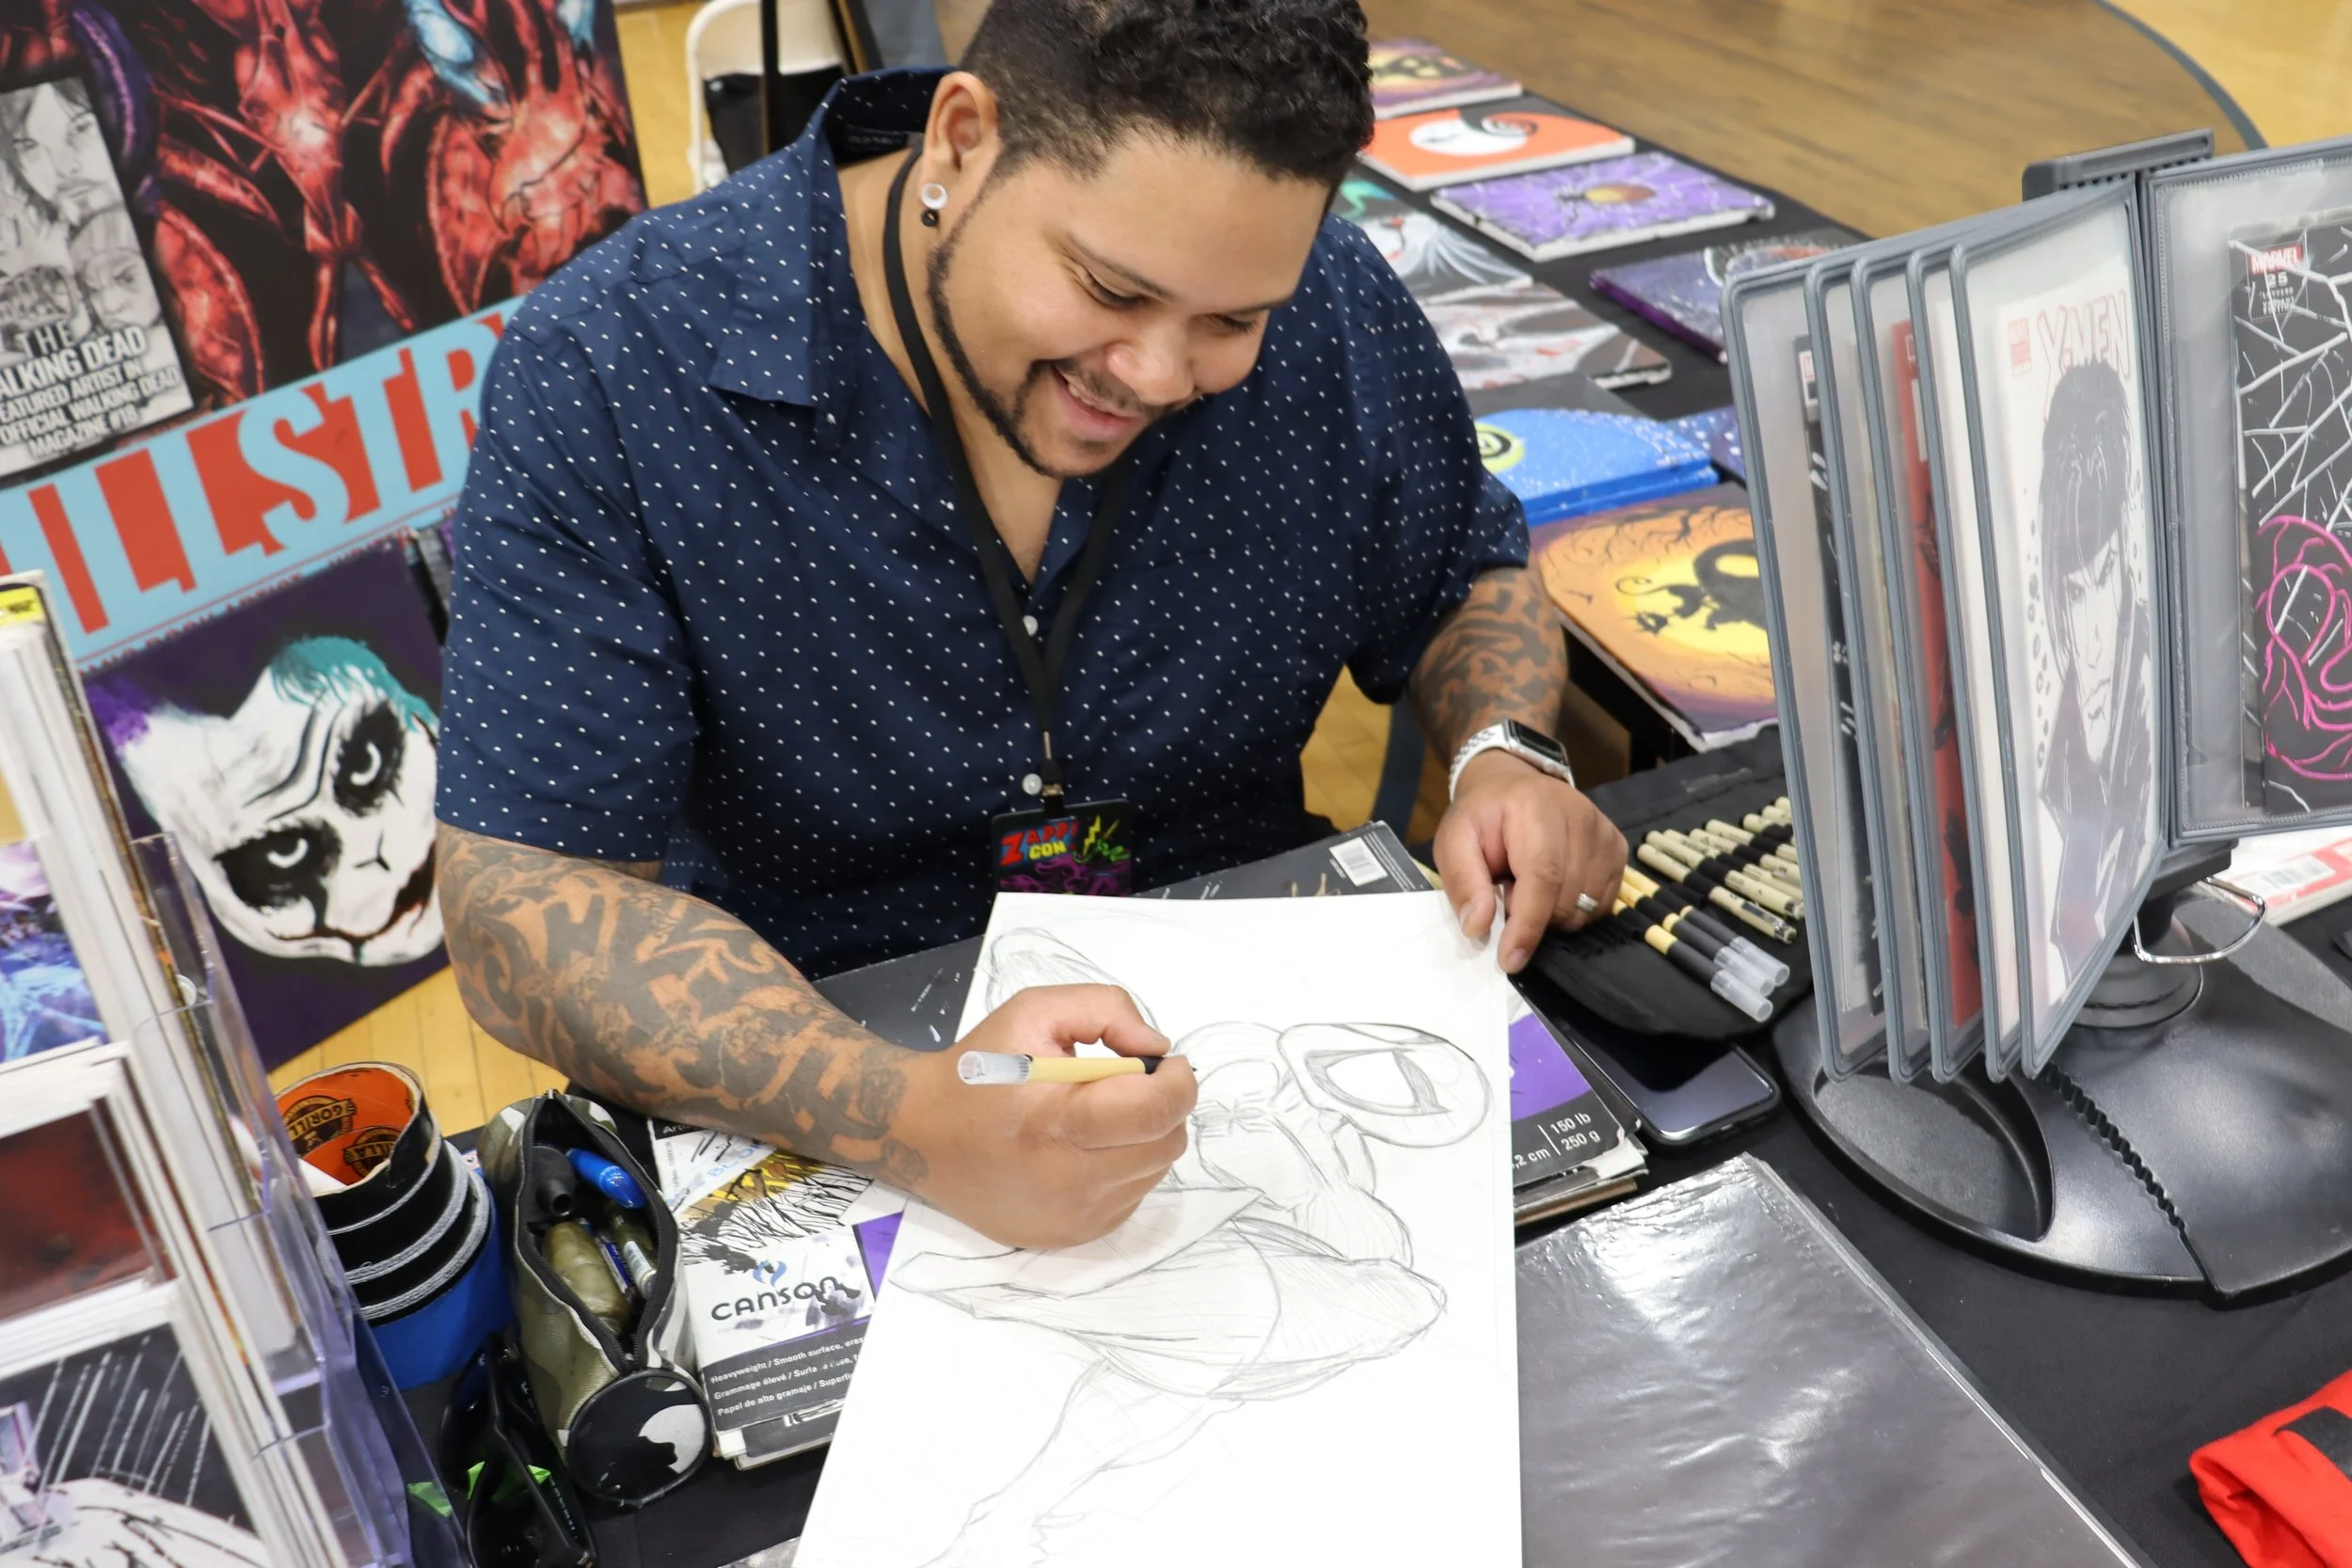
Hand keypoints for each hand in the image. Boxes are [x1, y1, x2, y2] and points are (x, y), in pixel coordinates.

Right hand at [896, 983, 1197, 1249]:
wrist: (922, 1135)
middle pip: (1165, 1143)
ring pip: (1153, 1171)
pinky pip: (1130, 1196)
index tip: (1164, 1063)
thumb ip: (1105, 1011)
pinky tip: (1082, 1147)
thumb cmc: (978, 1069)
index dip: (1176, 1081)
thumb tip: (1156, 1049)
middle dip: (1162, 1106)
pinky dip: (1123, 1167)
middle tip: (1128, 1085)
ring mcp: (1073, 1217)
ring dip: (1142, 1137)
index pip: (1154, 1111)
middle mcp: (1068, 1181)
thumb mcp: (1034, 1011)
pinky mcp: (1072, 1235)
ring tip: (1096, 1116)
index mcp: (1057, 1123)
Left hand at [1434, 749, 1626, 973]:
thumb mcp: (1453, 842)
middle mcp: (1580, 816)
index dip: (1528, 924)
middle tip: (1508, 892)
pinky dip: (1575, 909)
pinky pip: (1603, 904)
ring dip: (1553, 915)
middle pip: (1566, 899)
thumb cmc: (1481, 819)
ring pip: (1587, 908)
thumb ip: (1463, 882)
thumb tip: (1477, 927)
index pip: (1543, 876)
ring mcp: (1605, 832)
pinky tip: (1554, 887)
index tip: (1510, 960)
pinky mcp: (1618, 849)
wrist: (1512, 787)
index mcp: (1535, 808)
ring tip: (1529, 885)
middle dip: (1534, 916)